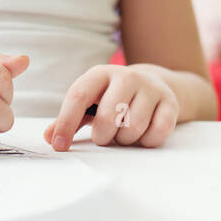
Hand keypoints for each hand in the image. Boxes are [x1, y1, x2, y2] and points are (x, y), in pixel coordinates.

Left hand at [44, 64, 178, 150]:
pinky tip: (143, 134)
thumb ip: (70, 119)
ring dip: (125, 140)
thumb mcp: (91, 103)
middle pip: (108, 116)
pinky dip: (147, 141)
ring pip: (133, 128)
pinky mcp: (170, 102)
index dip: (66, 123)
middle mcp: (126, 76)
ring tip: (124, 133)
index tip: (59, 146)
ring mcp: (151, 88)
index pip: (78, 96)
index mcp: (100, 74)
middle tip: (104, 137)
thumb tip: (50, 137)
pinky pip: (157, 133)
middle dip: (103, 136)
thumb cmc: (115, 98)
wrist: (156, 85)